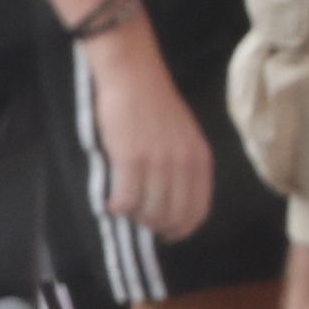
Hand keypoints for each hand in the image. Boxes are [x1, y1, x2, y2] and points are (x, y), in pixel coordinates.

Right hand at [83, 24, 216, 241]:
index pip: (197, 210)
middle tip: (139, 222)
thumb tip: (169, 199)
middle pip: (173, 216)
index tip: (166, 233)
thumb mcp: (182, 136)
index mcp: (200, 160)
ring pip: (149, 211)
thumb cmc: (153, 103)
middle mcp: (184, 165)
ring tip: (123, 208)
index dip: (182, 228)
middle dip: (155, 226)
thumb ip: (182, 165)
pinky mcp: (131, 160)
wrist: (132, 76)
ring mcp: (158, 164)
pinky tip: (109, 202)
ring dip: (134, 217)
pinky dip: (116, 207)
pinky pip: (126, 200)